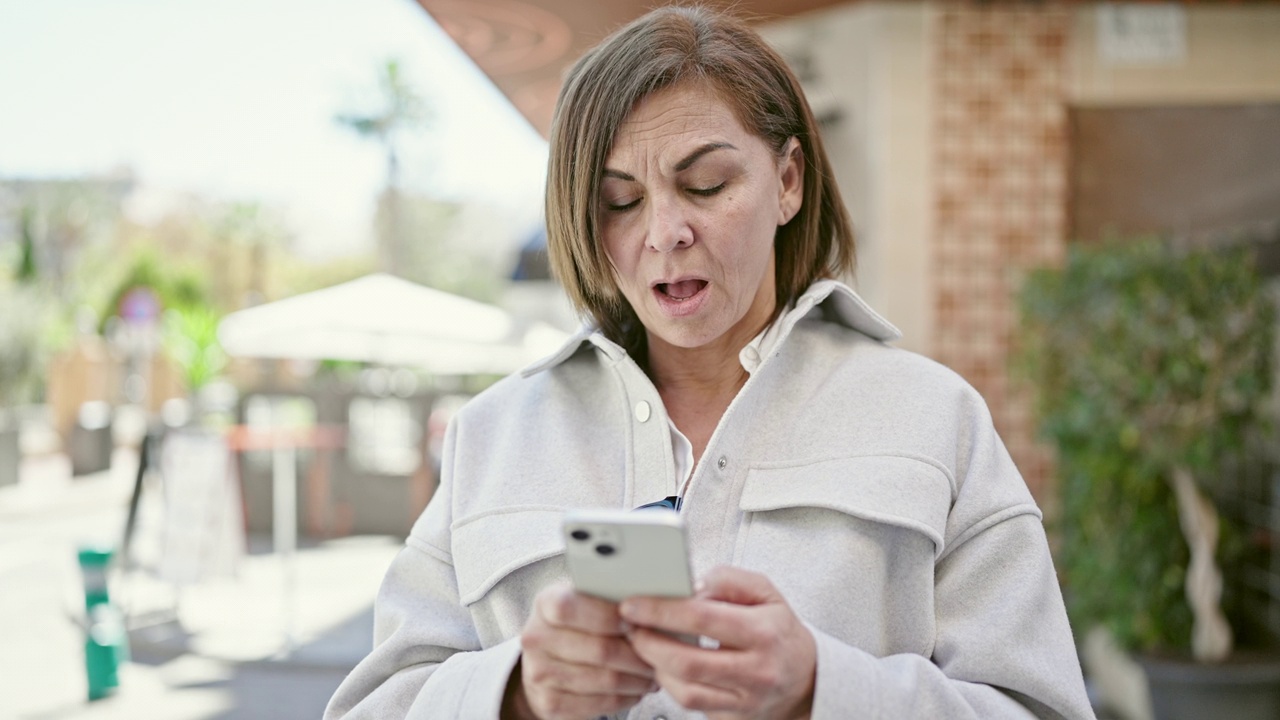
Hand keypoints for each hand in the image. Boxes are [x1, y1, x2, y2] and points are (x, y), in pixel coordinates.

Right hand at [505, 582, 657, 719]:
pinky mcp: (550, 703)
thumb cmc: (574, 624)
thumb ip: (608, 597)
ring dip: (637, 678)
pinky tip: (636, 688)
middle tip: (660, 653)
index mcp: (545, 604)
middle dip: (638, 654)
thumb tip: (649, 603)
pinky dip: (626, 697)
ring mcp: (540, 673)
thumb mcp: (583, 599)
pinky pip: (600, 703)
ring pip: (605, 680)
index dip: (609, 616)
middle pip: (599, 649)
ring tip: (653, 672)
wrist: (543, 661)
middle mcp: (536, 639)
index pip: (572, 609)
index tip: (636, 622)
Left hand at [618, 566, 815, 719]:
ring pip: (686, 690)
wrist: (804, 678)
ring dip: (655, 666)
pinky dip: (669, 684)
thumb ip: (729, 580)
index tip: (635, 603)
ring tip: (644, 644)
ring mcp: (744, 699)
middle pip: (688, 661)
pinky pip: (691, 705)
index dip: (661, 610)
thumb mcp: (766, 592)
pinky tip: (662, 665)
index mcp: (763, 631)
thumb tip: (692, 585)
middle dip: (648, 642)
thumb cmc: (779, 632)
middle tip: (630, 626)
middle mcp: (755, 669)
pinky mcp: (732, 717)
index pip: (702, 618)